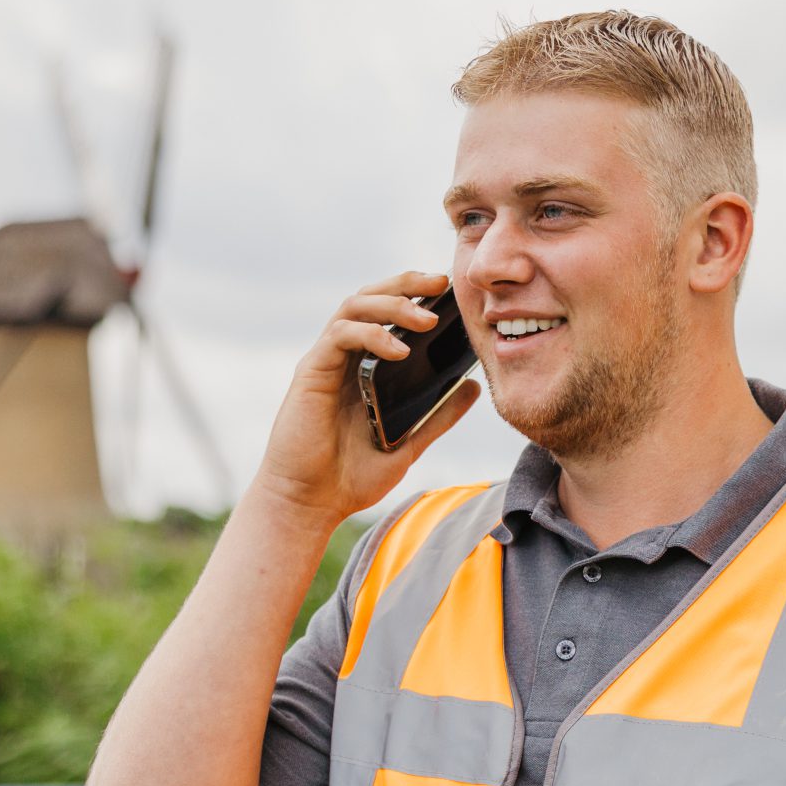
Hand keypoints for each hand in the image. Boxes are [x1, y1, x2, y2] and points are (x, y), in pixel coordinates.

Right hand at [248, 270, 482, 527]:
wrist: (311, 503)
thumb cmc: (352, 476)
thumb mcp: (410, 442)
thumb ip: (440, 415)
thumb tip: (474, 387)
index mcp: (366, 366)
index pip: (389, 313)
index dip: (416, 294)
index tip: (450, 290)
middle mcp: (344, 356)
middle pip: (370, 296)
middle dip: (407, 283)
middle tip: (443, 282)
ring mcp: (326, 361)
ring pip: (354, 306)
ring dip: (393, 305)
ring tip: (427, 318)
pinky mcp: (311, 372)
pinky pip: (340, 336)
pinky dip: (372, 335)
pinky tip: (400, 350)